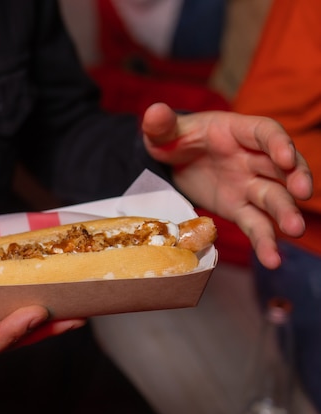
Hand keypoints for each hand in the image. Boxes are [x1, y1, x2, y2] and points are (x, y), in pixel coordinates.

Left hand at [142, 102, 312, 268]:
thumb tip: (154, 111)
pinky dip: (264, 241)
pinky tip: (272, 260)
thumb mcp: (162, 132)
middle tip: (302, 193)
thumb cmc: (173, 141)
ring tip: (293, 230)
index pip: (265, 133)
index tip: (285, 157)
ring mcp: (248, 185)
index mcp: (236, 132)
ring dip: (285, 212)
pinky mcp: (240, 209)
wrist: (170, 165)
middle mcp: (251, 158)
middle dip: (294, 178)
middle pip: (280, 167)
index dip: (278, 143)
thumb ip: (160, 124)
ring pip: (274, 198)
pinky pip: (256, 225)